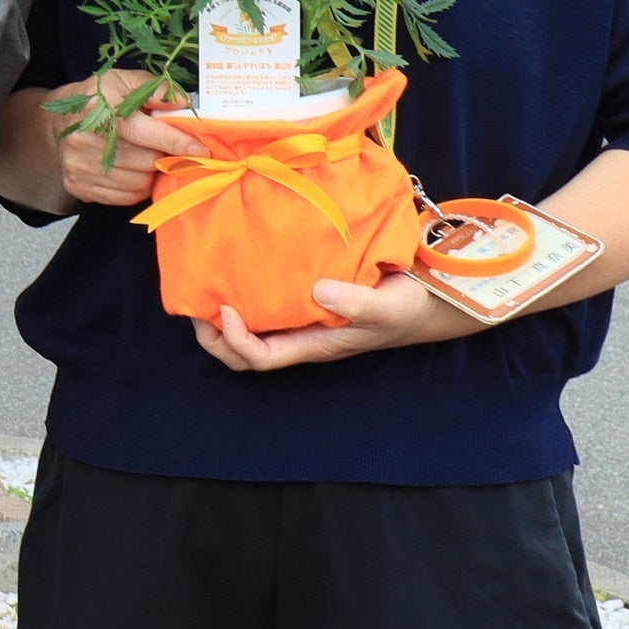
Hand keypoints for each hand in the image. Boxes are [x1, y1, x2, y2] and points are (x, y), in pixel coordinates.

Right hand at [47, 72, 196, 209]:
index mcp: (100, 111)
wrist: (58, 122)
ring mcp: (80, 167)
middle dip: (161, 155)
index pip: (144, 132)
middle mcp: (85, 141)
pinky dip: (135, 187)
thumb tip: (185, 103)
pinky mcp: (79, 187)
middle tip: (160, 145)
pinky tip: (129, 169)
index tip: (200, 149)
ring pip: (138, 183)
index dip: (176, 141)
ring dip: (149, 172)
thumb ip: (155, 88)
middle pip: (146, 161)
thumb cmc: (99, 100)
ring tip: (141, 155)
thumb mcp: (123, 81)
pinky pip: (125, 197)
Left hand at [194, 270, 487, 372]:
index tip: (226, 310)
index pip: (260, 358)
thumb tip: (317, 292)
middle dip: (214, 336)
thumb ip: (355, 302)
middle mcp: (301, 338)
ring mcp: (303, 322)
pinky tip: (239, 270)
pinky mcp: (309, 300)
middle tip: (195, 306)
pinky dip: (247, 294)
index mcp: (313, 346)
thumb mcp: (386, 306)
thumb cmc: (408, 307)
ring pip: (251, 332)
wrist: (432, 298)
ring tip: (206, 289)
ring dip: (224, 317)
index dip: (234, 341)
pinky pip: (268, 305)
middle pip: (244, 353)